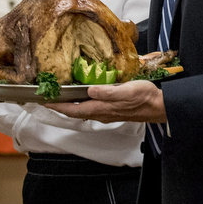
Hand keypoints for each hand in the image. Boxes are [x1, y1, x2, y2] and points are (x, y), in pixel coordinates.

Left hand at [47, 80, 166, 122]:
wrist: (159, 106)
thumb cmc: (144, 97)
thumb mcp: (127, 91)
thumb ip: (108, 92)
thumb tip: (90, 90)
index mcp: (101, 108)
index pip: (73, 109)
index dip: (57, 106)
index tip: (44, 101)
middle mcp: (101, 113)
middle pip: (75, 112)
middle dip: (60, 106)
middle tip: (47, 98)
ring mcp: (107, 113)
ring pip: (82, 111)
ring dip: (70, 106)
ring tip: (61, 97)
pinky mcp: (112, 110)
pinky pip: (91, 108)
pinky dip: (81, 104)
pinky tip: (83, 96)